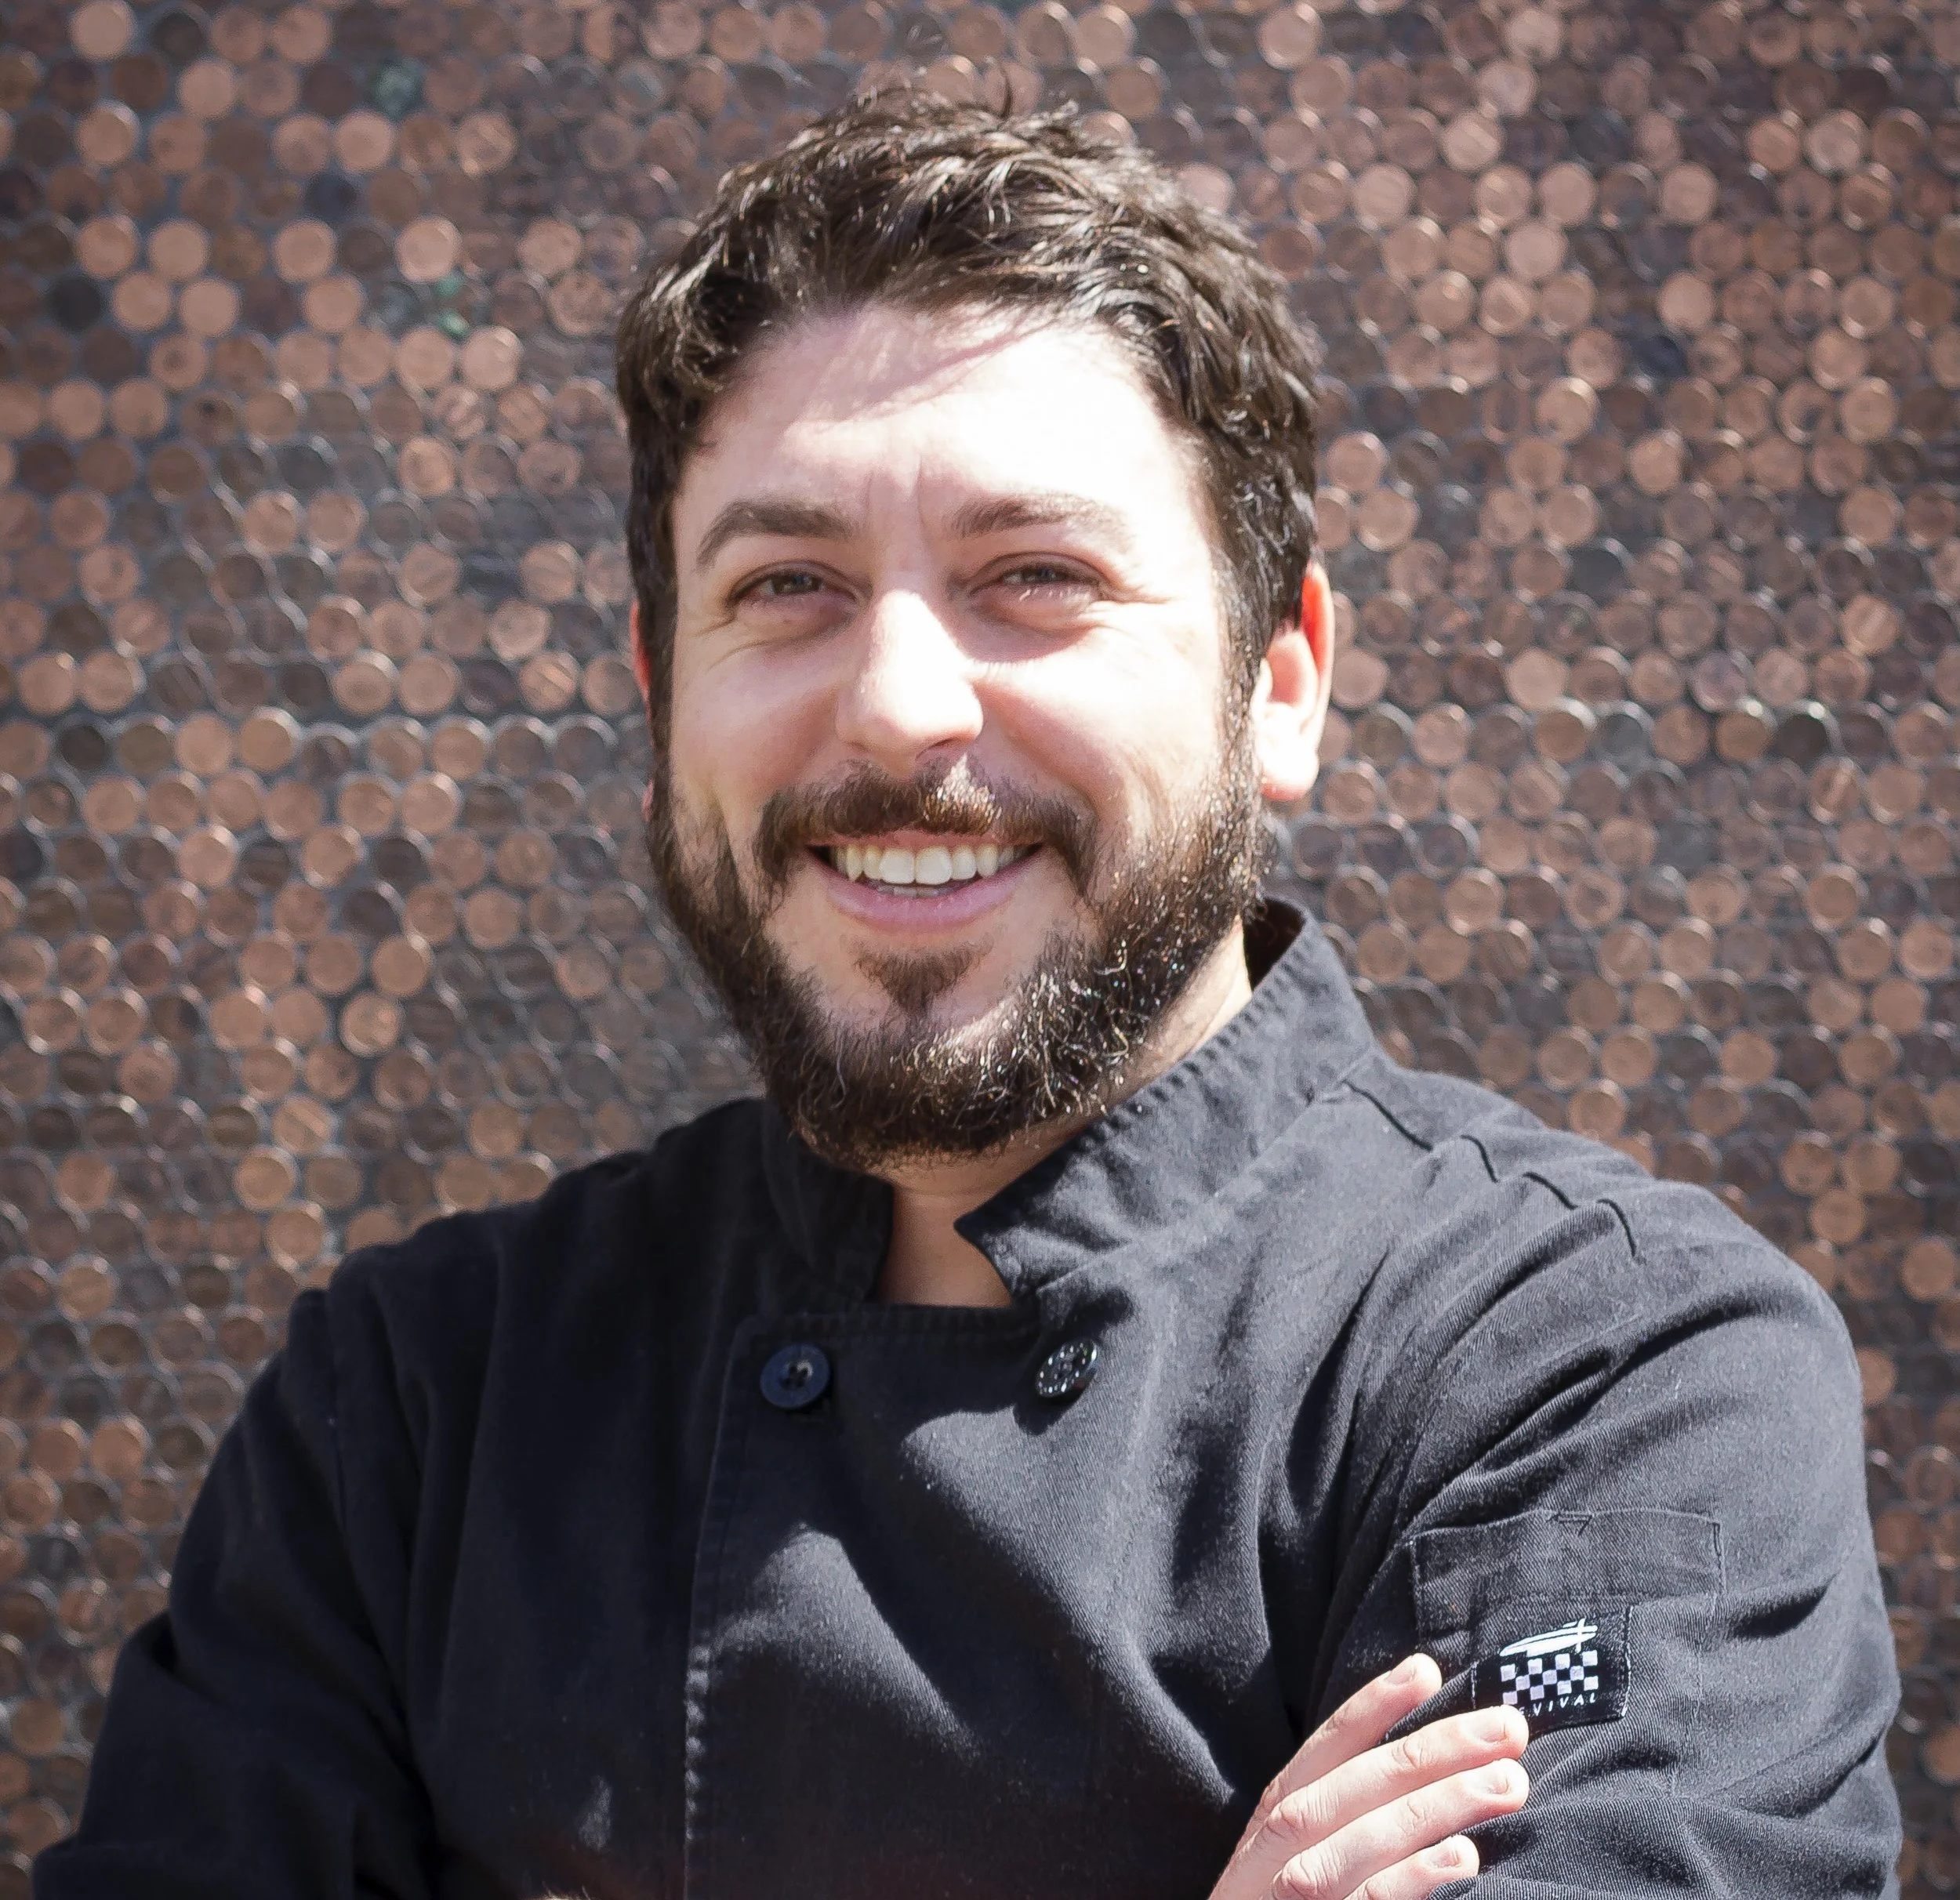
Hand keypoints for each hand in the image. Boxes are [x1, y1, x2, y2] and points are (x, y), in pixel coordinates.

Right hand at [1207, 1655, 1529, 1899]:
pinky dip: (1413, 1878)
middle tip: (1508, 1728)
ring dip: (1440, 1805)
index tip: (1427, 1669)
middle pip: (1359, 1785)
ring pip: (1367, 1839)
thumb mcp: (1291, 1858)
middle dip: (1435, 1749)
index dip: (1374, 1706)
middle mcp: (1278, 1850)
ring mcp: (1292, 1894)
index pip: (1326, 1749)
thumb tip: (1424, 1766)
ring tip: (1507, 1784)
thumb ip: (1341, 1813)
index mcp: (1275, 1819)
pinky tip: (1462, 1858)